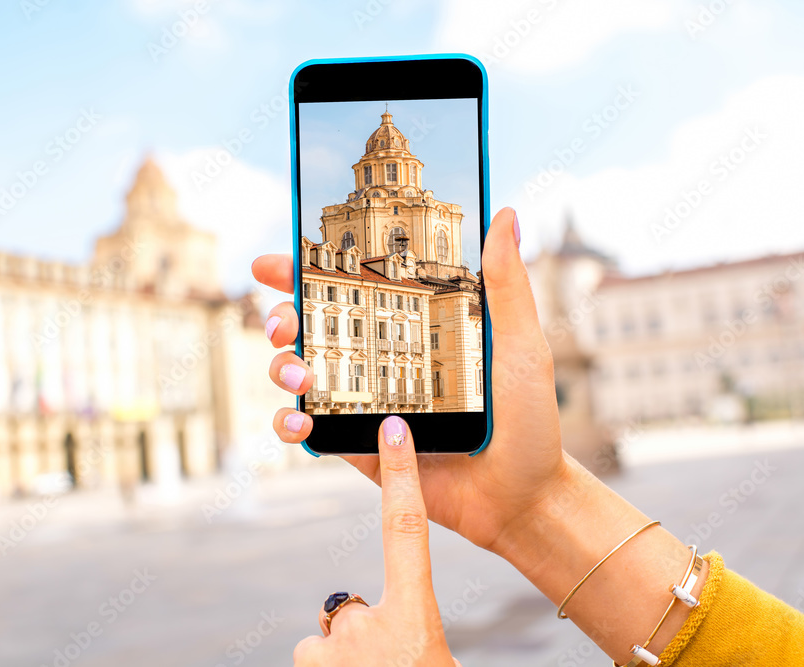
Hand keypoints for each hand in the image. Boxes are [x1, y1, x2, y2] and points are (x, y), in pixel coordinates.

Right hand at [252, 208, 568, 554]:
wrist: (520, 500)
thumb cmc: (528, 421)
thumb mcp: (520, 345)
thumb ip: (506, 284)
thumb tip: (505, 214)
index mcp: (409, 327)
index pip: (347, 287)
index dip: (303, 270)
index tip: (276, 262)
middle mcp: (378, 359)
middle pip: (308, 326)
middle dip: (280, 317)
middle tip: (284, 323)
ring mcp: (363, 404)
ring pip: (296, 373)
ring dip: (280, 366)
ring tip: (300, 374)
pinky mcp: (356, 447)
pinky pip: (307, 429)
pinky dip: (289, 421)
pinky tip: (302, 420)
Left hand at [293, 416, 459, 666]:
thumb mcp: (428, 660)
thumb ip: (400, 630)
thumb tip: (355, 617)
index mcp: (417, 621)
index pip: (407, 530)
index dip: (401, 475)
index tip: (393, 425)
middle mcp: (371, 628)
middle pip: (351, 607)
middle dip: (359, 634)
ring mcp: (334, 652)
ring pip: (328, 641)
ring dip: (341, 663)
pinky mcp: (308, 665)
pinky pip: (311, 661)